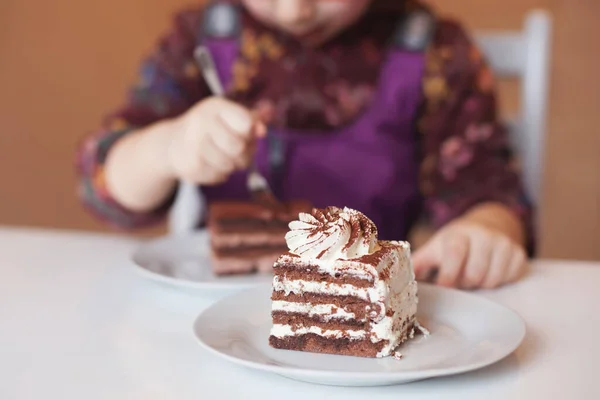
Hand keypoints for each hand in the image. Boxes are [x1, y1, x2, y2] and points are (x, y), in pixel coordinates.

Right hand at [168, 97, 265, 184]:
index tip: (244, 132)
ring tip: (224, 157)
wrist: (173, 144)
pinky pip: (220, 177)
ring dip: (232, 165)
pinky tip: (211, 164)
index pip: (246, 123)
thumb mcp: (229, 116)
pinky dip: (221, 174)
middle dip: (243, 153)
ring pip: (229, 165)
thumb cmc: (211, 129)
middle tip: (237, 151)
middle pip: (238, 147)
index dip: (250, 133)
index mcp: (215, 106)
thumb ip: (252, 120)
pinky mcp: (191, 166)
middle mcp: (201, 121)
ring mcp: (193, 144)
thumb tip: (263, 130)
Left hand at [412, 219, 526, 288]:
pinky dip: (498, 281)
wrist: (485, 225)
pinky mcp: (518, 253)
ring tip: (472, 276)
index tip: (443, 288)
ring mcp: (503, 243)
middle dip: (464, 283)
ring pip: (492, 279)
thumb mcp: (435, 248)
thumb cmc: (453, 243)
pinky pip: (509, 278)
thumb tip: (400, 278)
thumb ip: (419, 263)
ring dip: (480, 285)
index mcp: (458, 234)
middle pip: (474, 273)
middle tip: (459, 281)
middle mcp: (483, 236)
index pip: (454, 254)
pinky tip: (489, 273)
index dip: (448, 274)